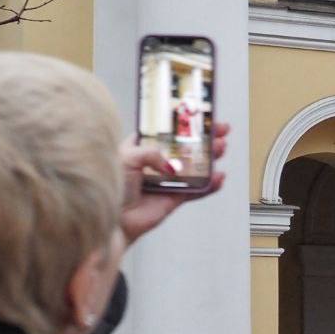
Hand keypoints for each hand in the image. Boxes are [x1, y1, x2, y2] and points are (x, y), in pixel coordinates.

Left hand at [119, 122, 227, 246]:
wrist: (112, 217)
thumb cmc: (112, 183)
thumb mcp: (128, 156)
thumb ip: (153, 152)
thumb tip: (173, 164)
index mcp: (141, 147)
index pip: (167, 131)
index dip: (184, 123)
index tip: (200, 116)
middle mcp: (156, 163)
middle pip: (186, 147)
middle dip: (205, 138)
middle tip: (221, 130)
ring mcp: (167, 181)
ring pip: (195, 167)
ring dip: (210, 158)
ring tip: (222, 148)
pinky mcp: (174, 198)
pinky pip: (196, 191)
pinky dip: (209, 185)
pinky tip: (219, 177)